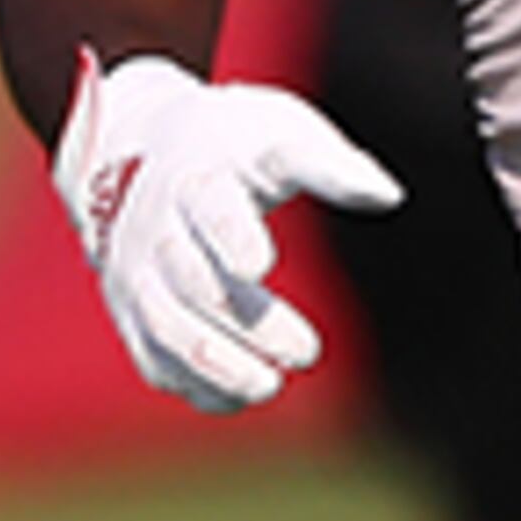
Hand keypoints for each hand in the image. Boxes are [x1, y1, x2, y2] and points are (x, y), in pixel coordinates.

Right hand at [54, 51, 405, 413]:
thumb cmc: (231, 144)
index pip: (211, 207)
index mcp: (200, 176)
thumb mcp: (277, 129)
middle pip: (194, 281)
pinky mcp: (132, 311)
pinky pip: (157, 358)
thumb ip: (330, 163)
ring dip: (217, 364)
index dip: (231, 236)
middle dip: (249, 321)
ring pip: (167, 327)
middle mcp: (158, 227)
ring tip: (271, 384)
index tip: (260, 266)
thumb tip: (389, 195)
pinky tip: (245, 392)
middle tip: (308, 351)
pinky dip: (198, 383)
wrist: (132, 147)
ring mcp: (138, 273)